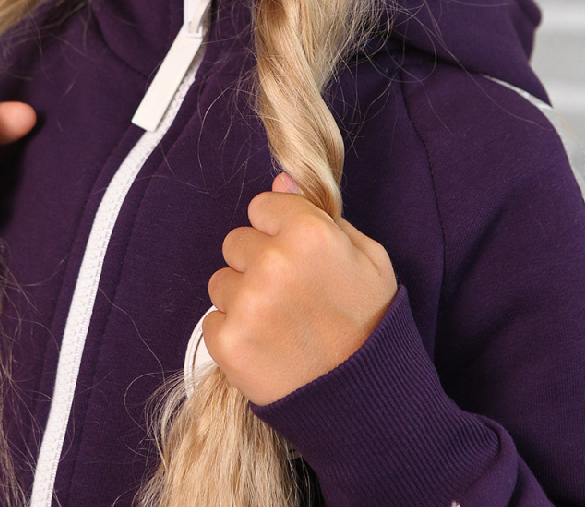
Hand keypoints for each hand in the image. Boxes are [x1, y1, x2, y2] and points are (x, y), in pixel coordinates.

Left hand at [203, 173, 397, 405]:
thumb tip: (280, 181)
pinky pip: (212, 321)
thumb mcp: (367, 257)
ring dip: (242, 298)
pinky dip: (233, 333)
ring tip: (278, 324)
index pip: (261, 206)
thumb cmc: (372, 323)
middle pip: (236, 242)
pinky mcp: (229, 344)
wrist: (367, 403)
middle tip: (289, 295)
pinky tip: (266, 346)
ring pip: (220, 281)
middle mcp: (273, 263)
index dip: (279, 231)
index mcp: (309, 233)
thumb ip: (320, 214)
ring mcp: (248, 304)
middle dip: (257, 263)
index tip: (297, 257)